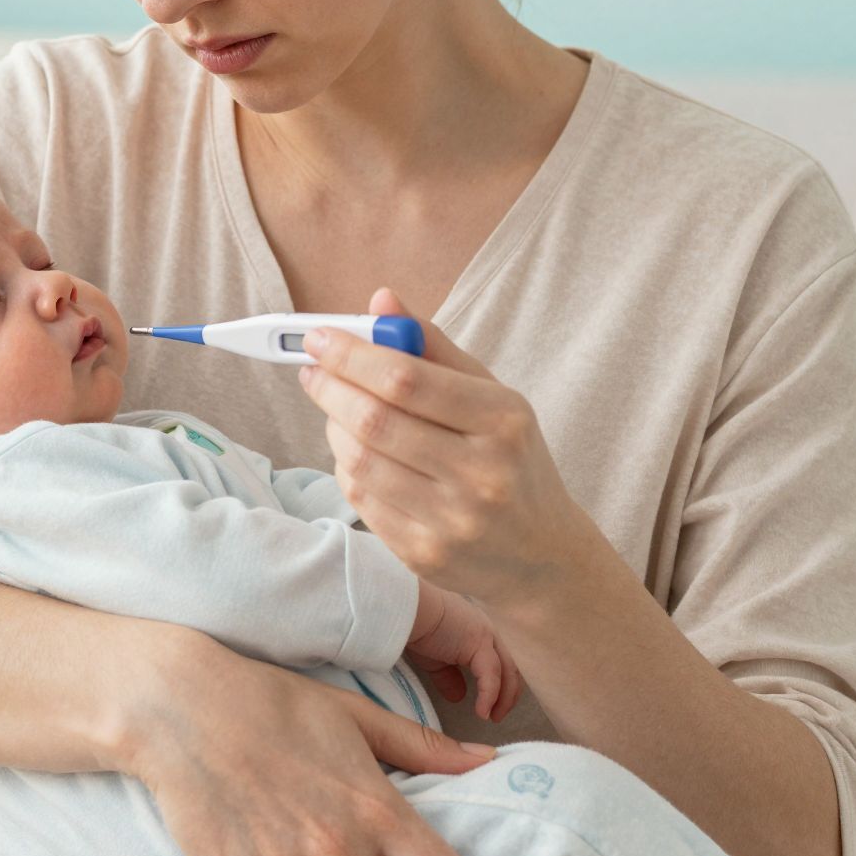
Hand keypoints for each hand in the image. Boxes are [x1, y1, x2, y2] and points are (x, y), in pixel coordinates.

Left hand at [299, 287, 604, 609]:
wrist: (542, 555)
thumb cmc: (512, 462)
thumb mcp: (493, 398)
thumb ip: (435, 347)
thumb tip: (381, 301)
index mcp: (502, 421)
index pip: (407, 379)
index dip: (351, 355)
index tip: (319, 339)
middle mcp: (481, 473)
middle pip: (375, 420)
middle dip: (331, 387)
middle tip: (313, 370)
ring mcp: (451, 520)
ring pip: (359, 461)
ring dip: (333, 427)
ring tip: (337, 410)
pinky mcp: (423, 554)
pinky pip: (361, 499)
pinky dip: (346, 467)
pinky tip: (356, 453)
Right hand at [406, 585, 523, 720]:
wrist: (406, 611)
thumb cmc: (415, 630)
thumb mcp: (435, 660)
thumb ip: (449, 677)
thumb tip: (459, 697)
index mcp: (479, 632)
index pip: (502, 661)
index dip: (502, 685)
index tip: (493, 706)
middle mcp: (488, 631)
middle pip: (511, 666)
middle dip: (508, 694)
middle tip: (498, 716)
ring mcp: (486, 634)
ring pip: (507, 670)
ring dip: (504, 698)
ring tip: (493, 717)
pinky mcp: (479, 642)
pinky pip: (490, 675)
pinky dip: (488, 696)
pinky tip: (482, 713)